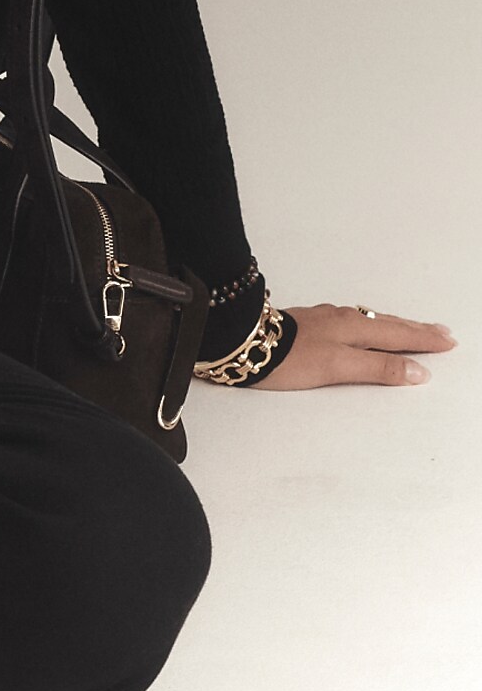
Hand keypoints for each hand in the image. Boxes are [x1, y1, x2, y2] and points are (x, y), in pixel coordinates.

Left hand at [247, 302, 457, 389]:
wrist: (241, 341)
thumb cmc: (286, 357)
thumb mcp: (337, 367)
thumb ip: (376, 368)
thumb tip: (417, 370)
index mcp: (353, 328)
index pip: (398, 335)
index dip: (424, 340)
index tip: (448, 343)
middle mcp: (342, 319)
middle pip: (388, 324)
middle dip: (416, 329)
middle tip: (442, 332)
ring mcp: (325, 319)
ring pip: (371, 320)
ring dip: (395, 325)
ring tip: (412, 328)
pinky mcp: (309, 323)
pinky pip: (353, 320)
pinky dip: (371, 324)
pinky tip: (365, 326)